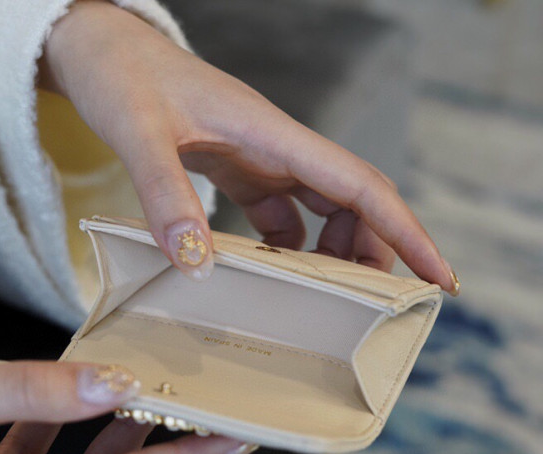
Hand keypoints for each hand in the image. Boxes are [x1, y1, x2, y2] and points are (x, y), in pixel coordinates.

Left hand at [38, 0, 458, 293]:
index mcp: (274, 134)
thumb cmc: (123, 78)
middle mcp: (279, 147)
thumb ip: (165, 194)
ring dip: (338, 254)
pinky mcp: (239, 171)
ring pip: (324, 211)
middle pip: (354, 203)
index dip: (406, 232)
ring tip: (334, 304)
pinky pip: (282, 217)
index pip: (360, 184)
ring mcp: (261, 159)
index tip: (439, 278)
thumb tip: (197, 266)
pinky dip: (290, 251)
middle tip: (383, 311)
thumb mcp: (139, 134)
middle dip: (378, 253)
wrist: (103, 51)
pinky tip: (277, 279)